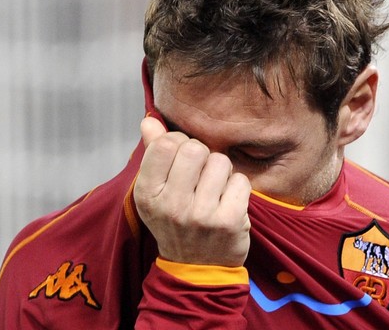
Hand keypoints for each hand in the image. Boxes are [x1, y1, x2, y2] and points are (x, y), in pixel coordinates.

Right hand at [134, 116, 250, 266]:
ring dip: (221, 171)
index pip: (164, 144)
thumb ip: (152, 152)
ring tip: (214, 189)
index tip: (180, 158)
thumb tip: (149, 119)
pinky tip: (228, 202)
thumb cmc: (174, 220)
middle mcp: (171, 205)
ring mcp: (200, 215)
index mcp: (148, 194)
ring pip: (220, 161)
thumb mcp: (155, 191)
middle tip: (200, 173)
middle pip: (194, 148)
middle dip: (201, 154)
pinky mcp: (228, 222)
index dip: (177, 142)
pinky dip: (237, 187)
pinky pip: (240, 180)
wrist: (196, 269)